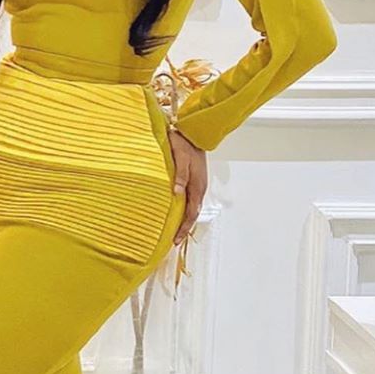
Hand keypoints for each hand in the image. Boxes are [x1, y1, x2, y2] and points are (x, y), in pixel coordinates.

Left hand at [168, 126, 206, 244]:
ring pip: (192, 207)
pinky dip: (185, 210)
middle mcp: (199, 188)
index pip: (191, 213)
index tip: (176, 239)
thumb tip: (177, 192)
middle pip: (193, 214)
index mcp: (197, 186)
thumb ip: (179, 175)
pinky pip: (191, 200)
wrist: (193, 132)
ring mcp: (198, 184)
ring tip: (176, 230)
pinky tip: (178, 211)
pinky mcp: (195, 180)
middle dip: (184, 228)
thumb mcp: (180, 158)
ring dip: (185, 220)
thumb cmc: (184, 143)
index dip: (183, 228)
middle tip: (175, 241)